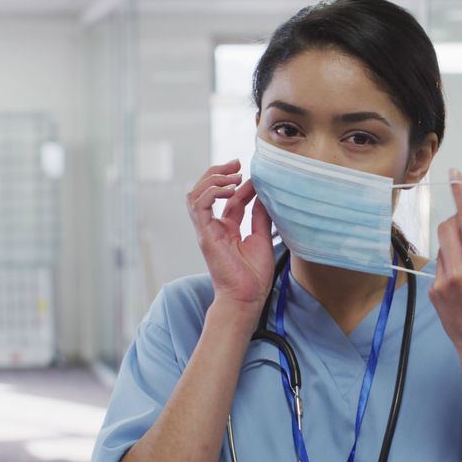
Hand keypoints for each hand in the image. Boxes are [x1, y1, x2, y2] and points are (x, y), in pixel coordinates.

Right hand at [186, 159, 274, 310]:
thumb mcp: (262, 238)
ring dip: (213, 179)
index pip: (227, 198)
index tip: (255, 176)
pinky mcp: (204, 235)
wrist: (247, 297)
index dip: (239, 183)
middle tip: (237, 163)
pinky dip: (212, 191)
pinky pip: (199, 205)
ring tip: (233, 175)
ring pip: (196, 194)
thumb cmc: (254, 276)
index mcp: (226, 229)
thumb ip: (260, 216)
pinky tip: (230, 189)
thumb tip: (264, 195)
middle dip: (218, 173)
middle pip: (205, 191)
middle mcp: (213, 227)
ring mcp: (206, 230)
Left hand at [429, 169, 461, 364]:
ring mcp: (444, 281)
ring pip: (443, 248)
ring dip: (455, 250)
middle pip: (447, 227)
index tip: (454, 174)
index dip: (461, 193)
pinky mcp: (434, 292)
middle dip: (455, 224)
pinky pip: (440, 268)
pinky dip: (451, 271)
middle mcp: (460, 269)